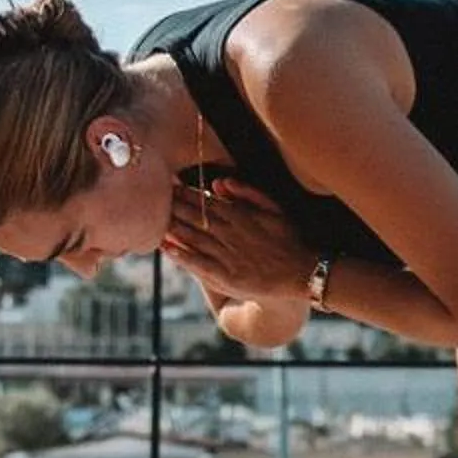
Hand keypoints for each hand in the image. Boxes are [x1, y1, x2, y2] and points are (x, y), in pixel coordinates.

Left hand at [159, 177, 314, 306]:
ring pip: (193, 239)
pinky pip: (198, 263)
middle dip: (174, 208)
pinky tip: (166, 248)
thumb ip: (248, 192)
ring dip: (173, 229)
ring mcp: (227, 256)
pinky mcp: (226, 276)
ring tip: (155, 220)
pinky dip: (180, 255)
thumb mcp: (275, 207)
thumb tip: (218, 182)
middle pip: (195, 218)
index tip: (170, 187)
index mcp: (240, 216)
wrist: (303, 272)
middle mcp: (230, 234)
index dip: (186, 195)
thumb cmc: (289, 238)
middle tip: (156, 200)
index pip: (206, 202)